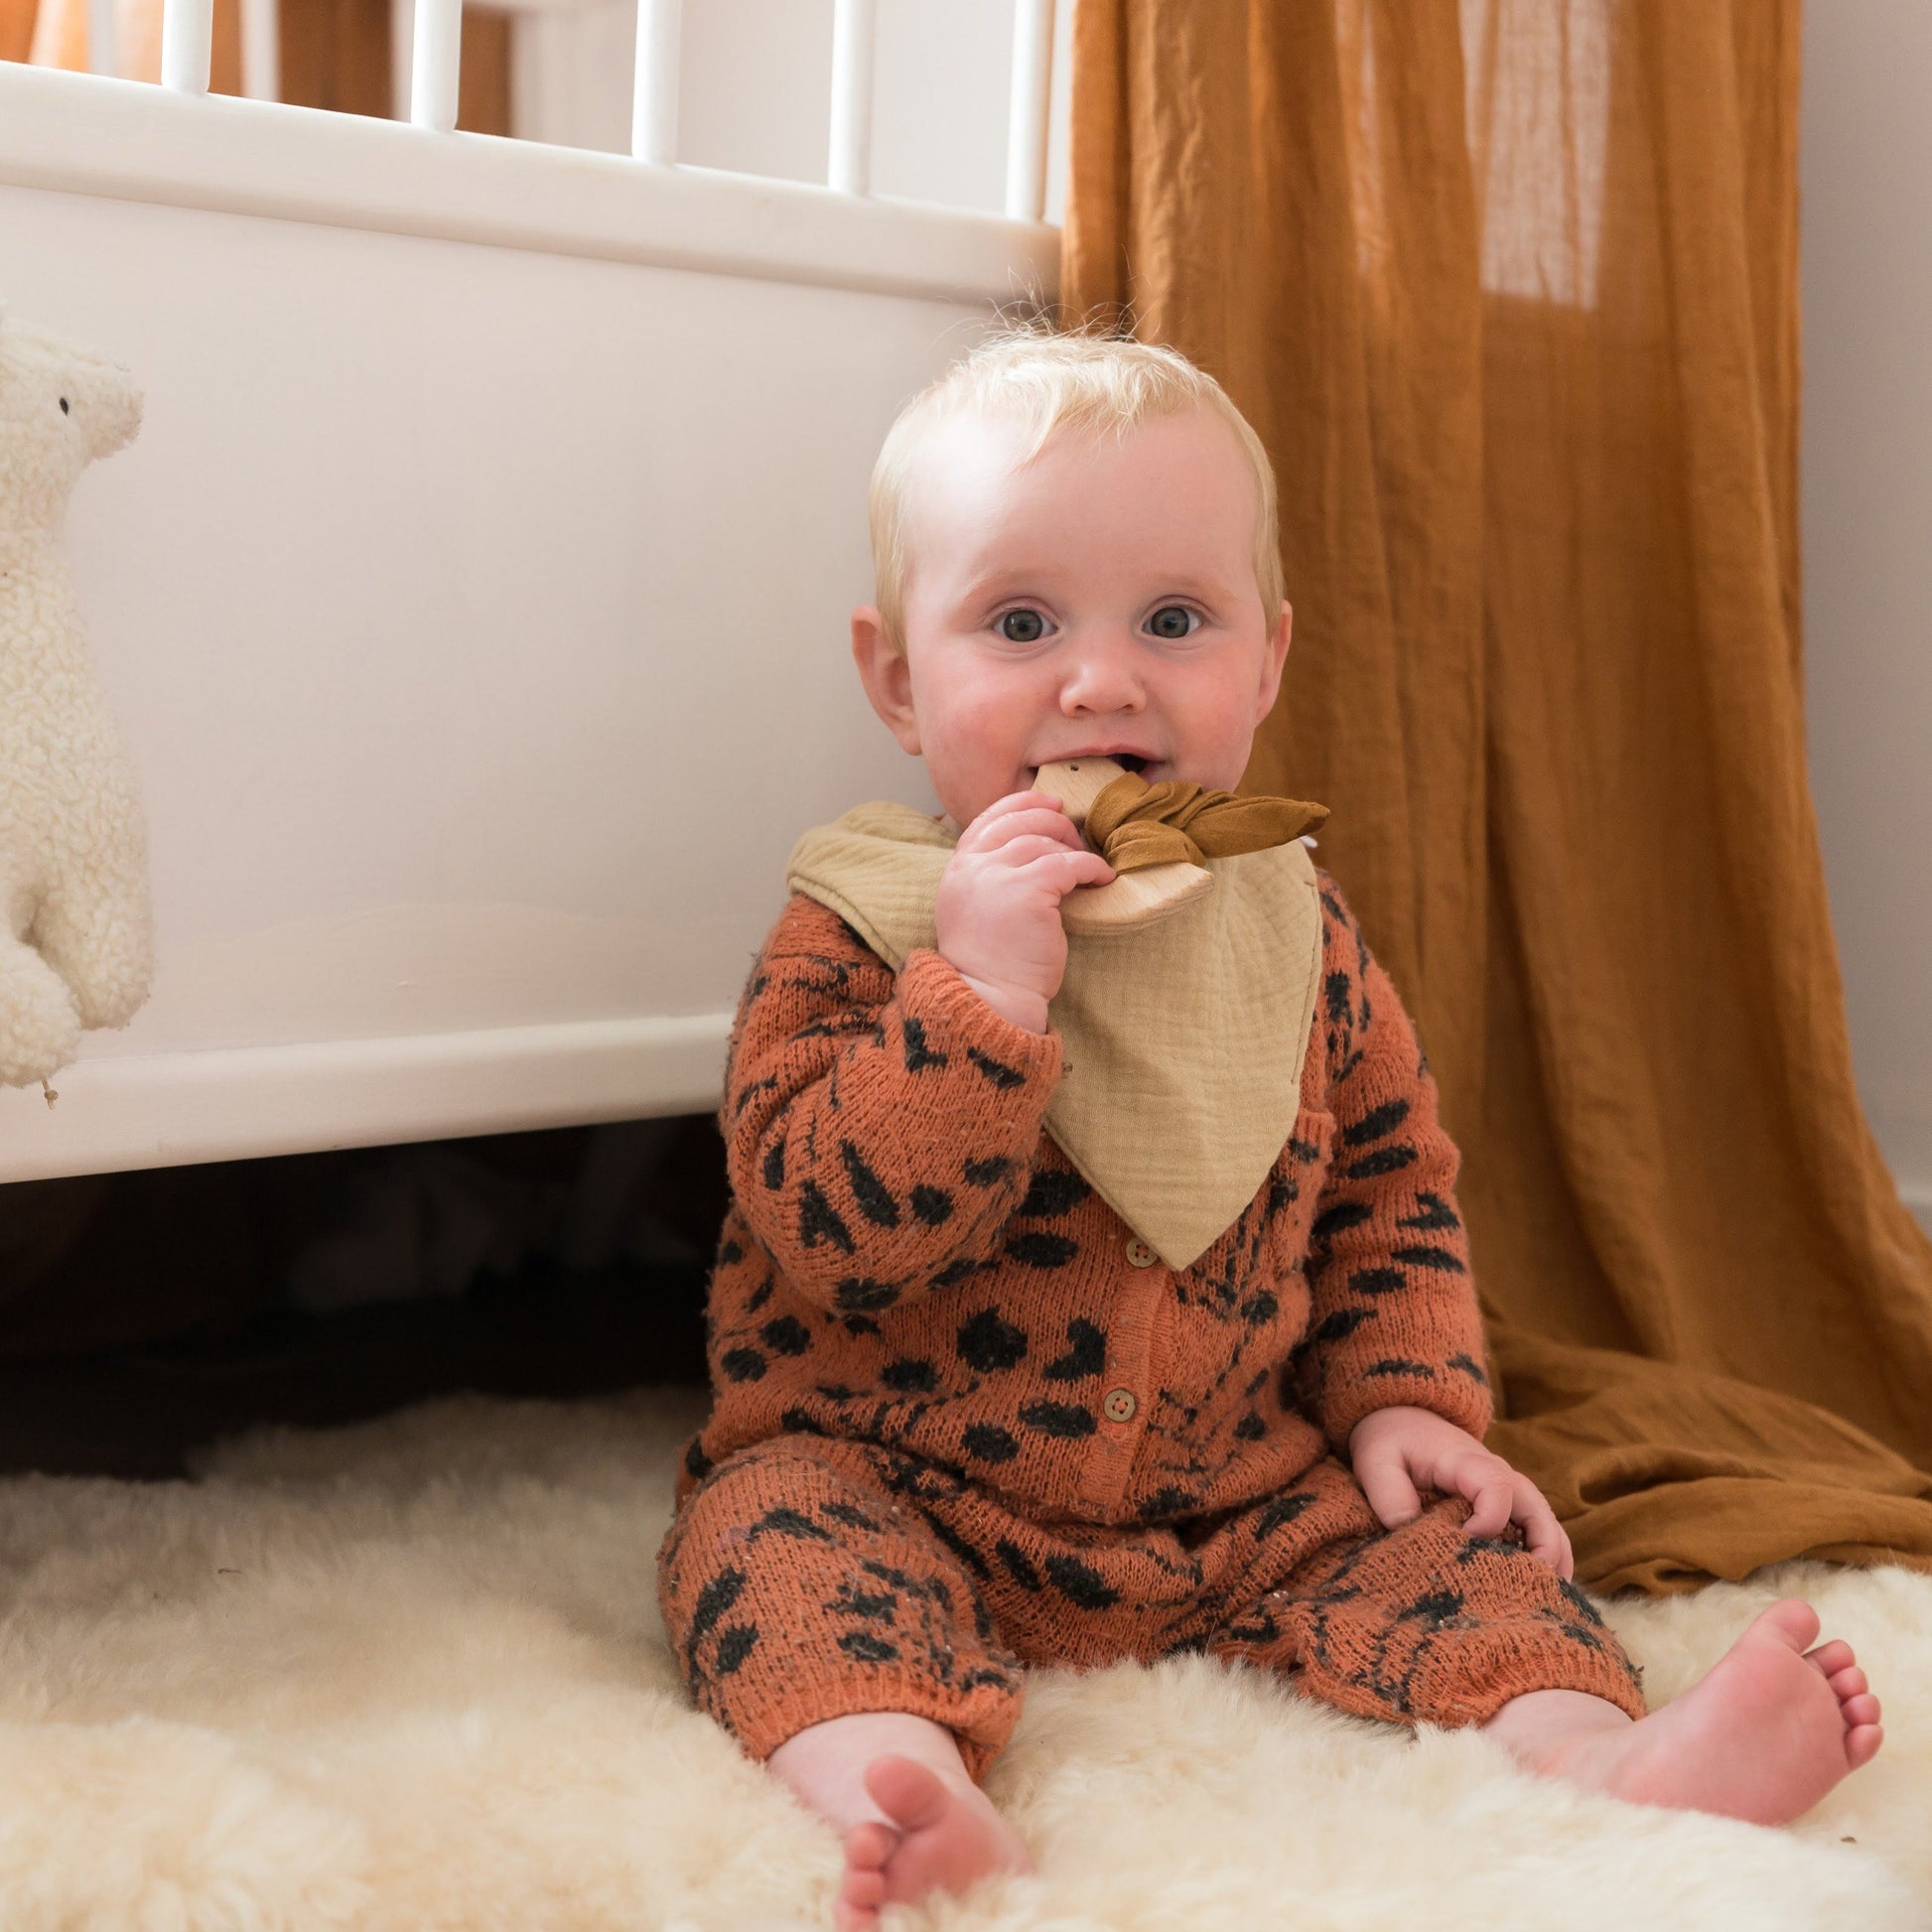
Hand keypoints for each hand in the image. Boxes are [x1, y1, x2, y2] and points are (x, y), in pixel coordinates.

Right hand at [934, 789, 1114, 1031]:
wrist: (990, 998)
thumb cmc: (990, 963)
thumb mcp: (976, 909)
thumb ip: (990, 877)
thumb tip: (1032, 848)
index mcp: (957, 870)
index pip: (987, 819)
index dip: (1022, 804)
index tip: (1050, 802)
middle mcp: (972, 867)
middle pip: (1018, 821)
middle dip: (1053, 821)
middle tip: (1075, 836)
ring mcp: (997, 876)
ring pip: (1043, 840)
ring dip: (1073, 848)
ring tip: (1086, 866)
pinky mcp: (1027, 891)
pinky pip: (1068, 864)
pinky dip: (1090, 866)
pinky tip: (1102, 877)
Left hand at [1347, 1405, 1572, 1577]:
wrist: (1405, 1420)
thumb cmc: (1392, 1443)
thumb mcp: (1376, 1461)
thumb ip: (1389, 1496)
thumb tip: (1408, 1533)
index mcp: (1467, 1462)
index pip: (1497, 1488)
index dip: (1488, 1521)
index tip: (1463, 1542)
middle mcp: (1500, 1475)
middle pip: (1539, 1511)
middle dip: (1541, 1552)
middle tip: (1526, 1590)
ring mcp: (1510, 1492)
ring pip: (1549, 1525)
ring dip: (1553, 1562)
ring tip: (1544, 1601)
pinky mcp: (1511, 1507)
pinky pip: (1544, 1532)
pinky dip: (1551, 1560)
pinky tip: (1543, 1593)